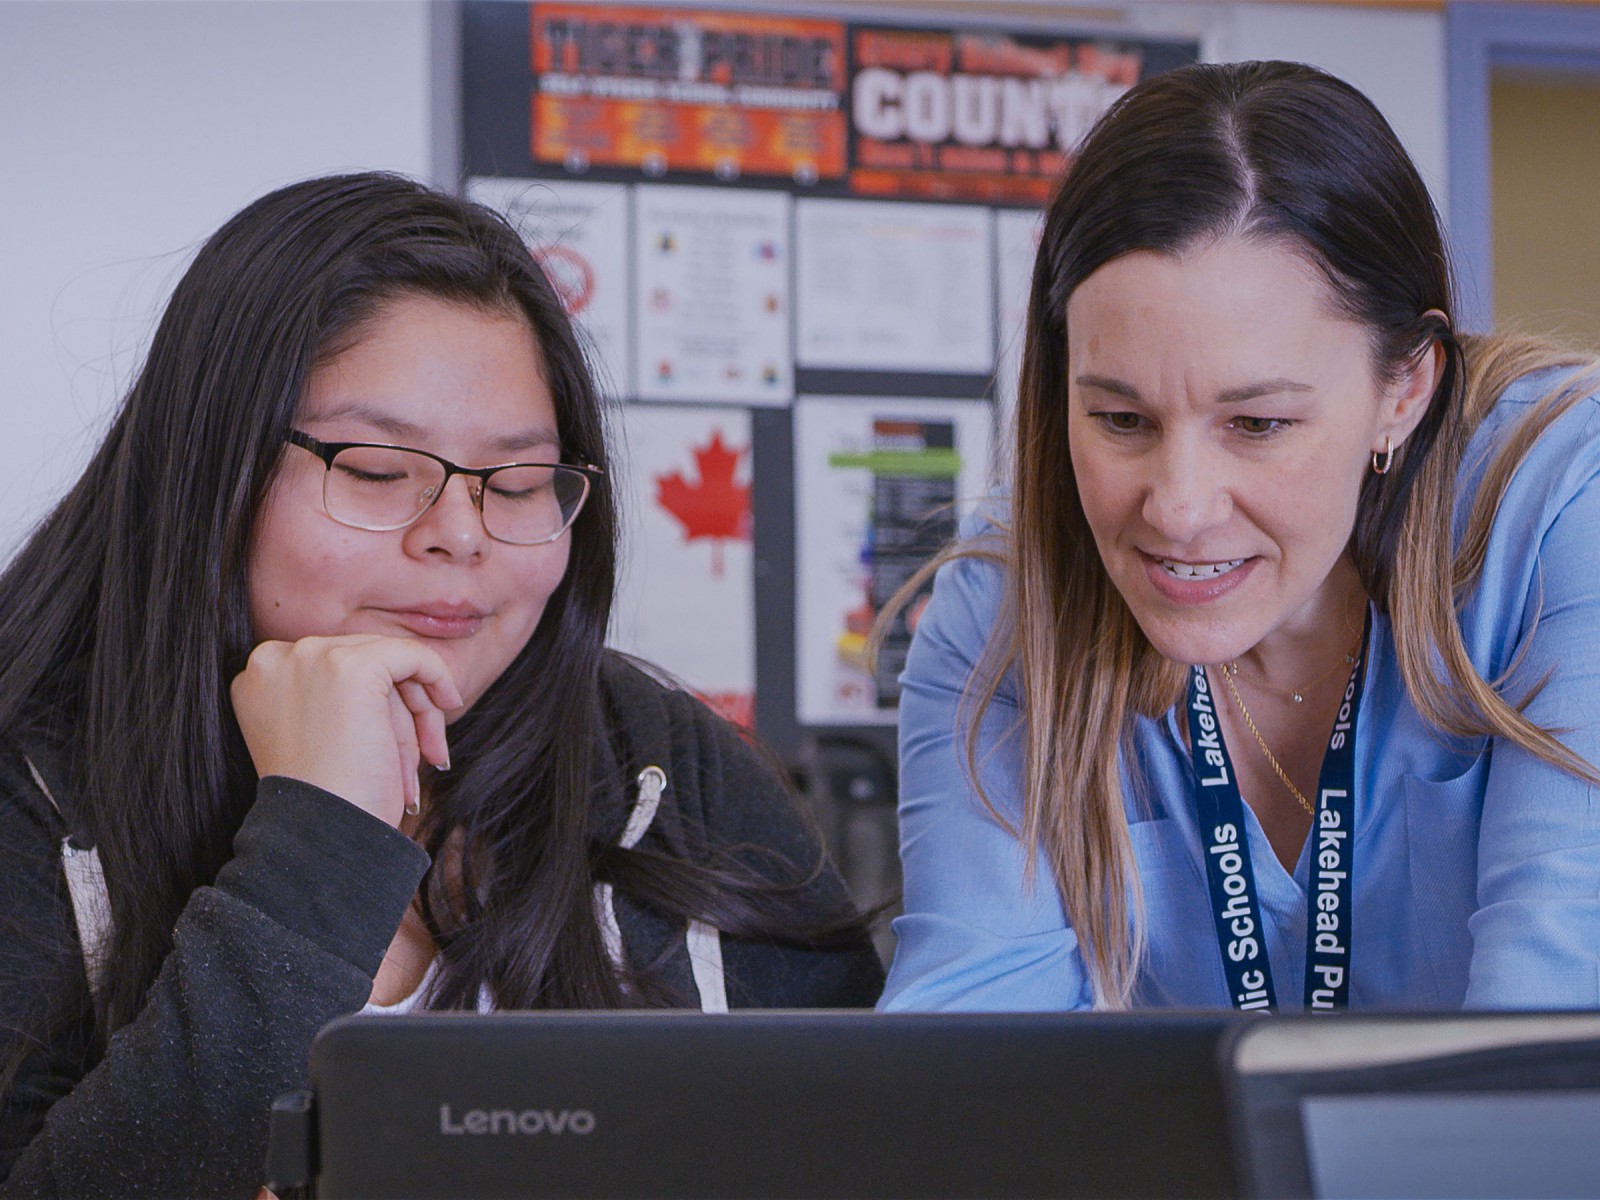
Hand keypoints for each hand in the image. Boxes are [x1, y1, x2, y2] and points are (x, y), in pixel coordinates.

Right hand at [231, 635, 462, 826]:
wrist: (325, 833)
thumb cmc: (329, 798)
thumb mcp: (320, 734)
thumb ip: (340, 694)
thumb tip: (402, 668)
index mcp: (258, 677)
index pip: (332, 667)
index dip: (373, 702)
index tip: (392, 740)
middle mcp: (274, 659)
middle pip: (361, 664)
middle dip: (401, 709)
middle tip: (428, 752)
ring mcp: (310, 658)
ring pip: (388, 664)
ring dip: (417, 714)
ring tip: (429, 757)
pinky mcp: (351, 666)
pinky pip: (411, 655)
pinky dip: (437, 675)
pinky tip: (450, 701)